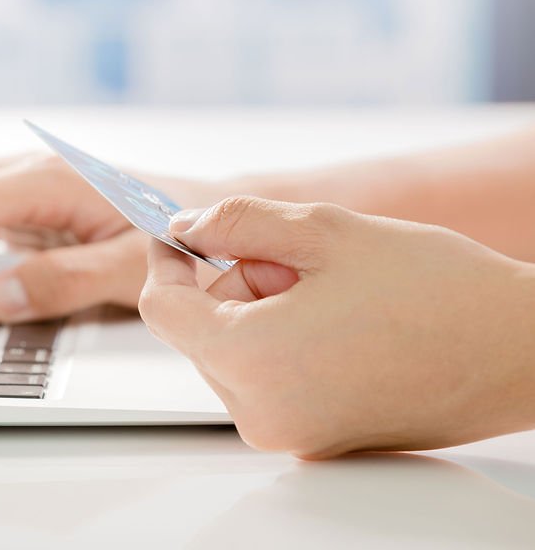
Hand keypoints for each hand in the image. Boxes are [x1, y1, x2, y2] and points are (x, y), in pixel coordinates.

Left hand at [139, 196, 534, 457]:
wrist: (519, 352)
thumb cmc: (438, 292)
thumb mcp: (323, 229)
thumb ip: (235, 221)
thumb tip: (185, 225)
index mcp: (251, 363)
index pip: (163, 309)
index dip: (167, 261)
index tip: (185, 234)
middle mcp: (261, 414)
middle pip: (201, 332)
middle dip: (235, 285)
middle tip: (299, 261)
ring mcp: (290, 434)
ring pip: (236, 354)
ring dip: (263, 312)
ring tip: (332, 294)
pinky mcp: (317, 439)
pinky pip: (270, 380)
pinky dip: (285, 344)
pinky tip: (341, 324)